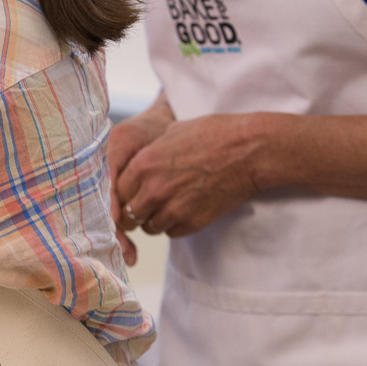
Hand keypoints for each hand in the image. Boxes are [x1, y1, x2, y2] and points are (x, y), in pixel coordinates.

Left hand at [115, 113, 266, 238]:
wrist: (248, 151)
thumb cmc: (213, 135)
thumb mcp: (172, 133)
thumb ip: (150, 151)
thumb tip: (141, 159)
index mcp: (143, 164)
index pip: (118, 190)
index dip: (125, 192)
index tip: (134, 191)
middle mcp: (153, 189)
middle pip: (129, 213)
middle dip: (136, 209)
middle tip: (149, 204)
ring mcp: (173, 208)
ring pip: (148, 226)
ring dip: (154, 219)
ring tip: (168, 206)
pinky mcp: (192, 222)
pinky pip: (171, 232)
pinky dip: (173, 226)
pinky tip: (183, 212)